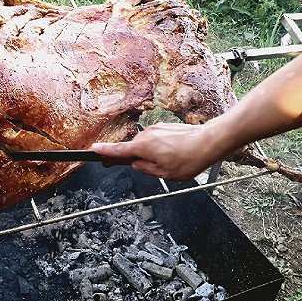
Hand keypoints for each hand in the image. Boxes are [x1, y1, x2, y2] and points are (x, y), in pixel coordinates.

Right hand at [92, 123, 219, 180]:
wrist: (208, 142)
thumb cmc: (189, 159)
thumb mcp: (164, 174)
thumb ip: (145, 169)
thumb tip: (136, 165)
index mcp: (143, 147)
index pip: (119, 151)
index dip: (105, 151)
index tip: (93, 150)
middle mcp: (147, 135)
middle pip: (134, 149)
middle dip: (140, 159)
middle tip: (157, 168)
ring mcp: (156, 129)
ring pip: (147, 145)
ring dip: (153, 153)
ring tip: (172, 161)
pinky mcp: (164, 126)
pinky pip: (156, 140)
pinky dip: (161, 147)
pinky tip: (176, 153)